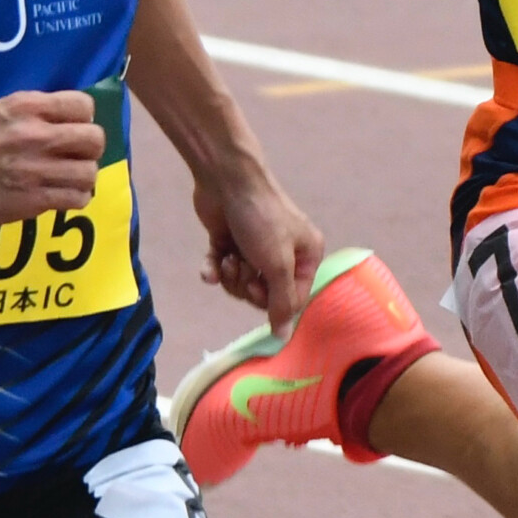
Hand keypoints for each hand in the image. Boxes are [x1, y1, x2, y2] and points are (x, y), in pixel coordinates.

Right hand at [0, 91, 104, 224]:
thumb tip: (70, 121)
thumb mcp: (0, 111)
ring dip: (82, 177)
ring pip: (89, 172)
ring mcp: (36, 169)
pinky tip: (60, 195)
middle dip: (89, 148)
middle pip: (94, 139)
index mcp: (27, 107)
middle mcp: (36, 135)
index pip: (83, 105)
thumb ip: (36, 113)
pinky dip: (73, 198)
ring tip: (68, 179)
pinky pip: (76, 199)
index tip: (72, 130)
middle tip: (75, 156)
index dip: (83, 119)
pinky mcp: (32, 199)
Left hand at [195, 165, 325, 330]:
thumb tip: (283, 337)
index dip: (272, 302)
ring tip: (229, 258)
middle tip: (242, 268)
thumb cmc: (261, 219)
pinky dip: (214, 269)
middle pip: (264, 294)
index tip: (256, 287)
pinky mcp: (229, 242)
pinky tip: (210, 264)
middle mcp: (285, 253)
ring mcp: (255, 248)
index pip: (293, 299)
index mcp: (307, 255)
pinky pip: (221, 270)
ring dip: (231, 275)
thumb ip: (282, 303)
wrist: (226, 180)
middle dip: (247, 286)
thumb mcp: (278, 263)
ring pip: (241, 284)